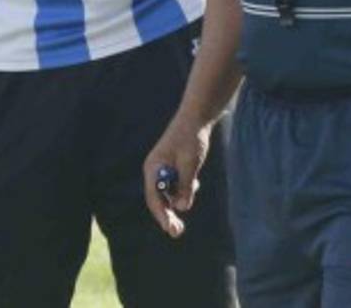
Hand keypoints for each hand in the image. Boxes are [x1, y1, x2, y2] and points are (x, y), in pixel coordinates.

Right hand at [143, 117, 210, 237]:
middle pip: (158, 199)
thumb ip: (185, 185)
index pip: (153, 197)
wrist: (197, 118)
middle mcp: (155, 170)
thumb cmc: (191, 138)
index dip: (161, 215)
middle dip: (168, 215)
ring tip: (194, 184)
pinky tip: (195, 180)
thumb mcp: (190, 163)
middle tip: (178, 232)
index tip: (170, 229)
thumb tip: (182, 207)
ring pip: (169, 193)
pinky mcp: (172, 167)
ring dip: (180, 197)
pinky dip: (185, 188)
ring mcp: (163, 168)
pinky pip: (176, 185)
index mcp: (154, 167)